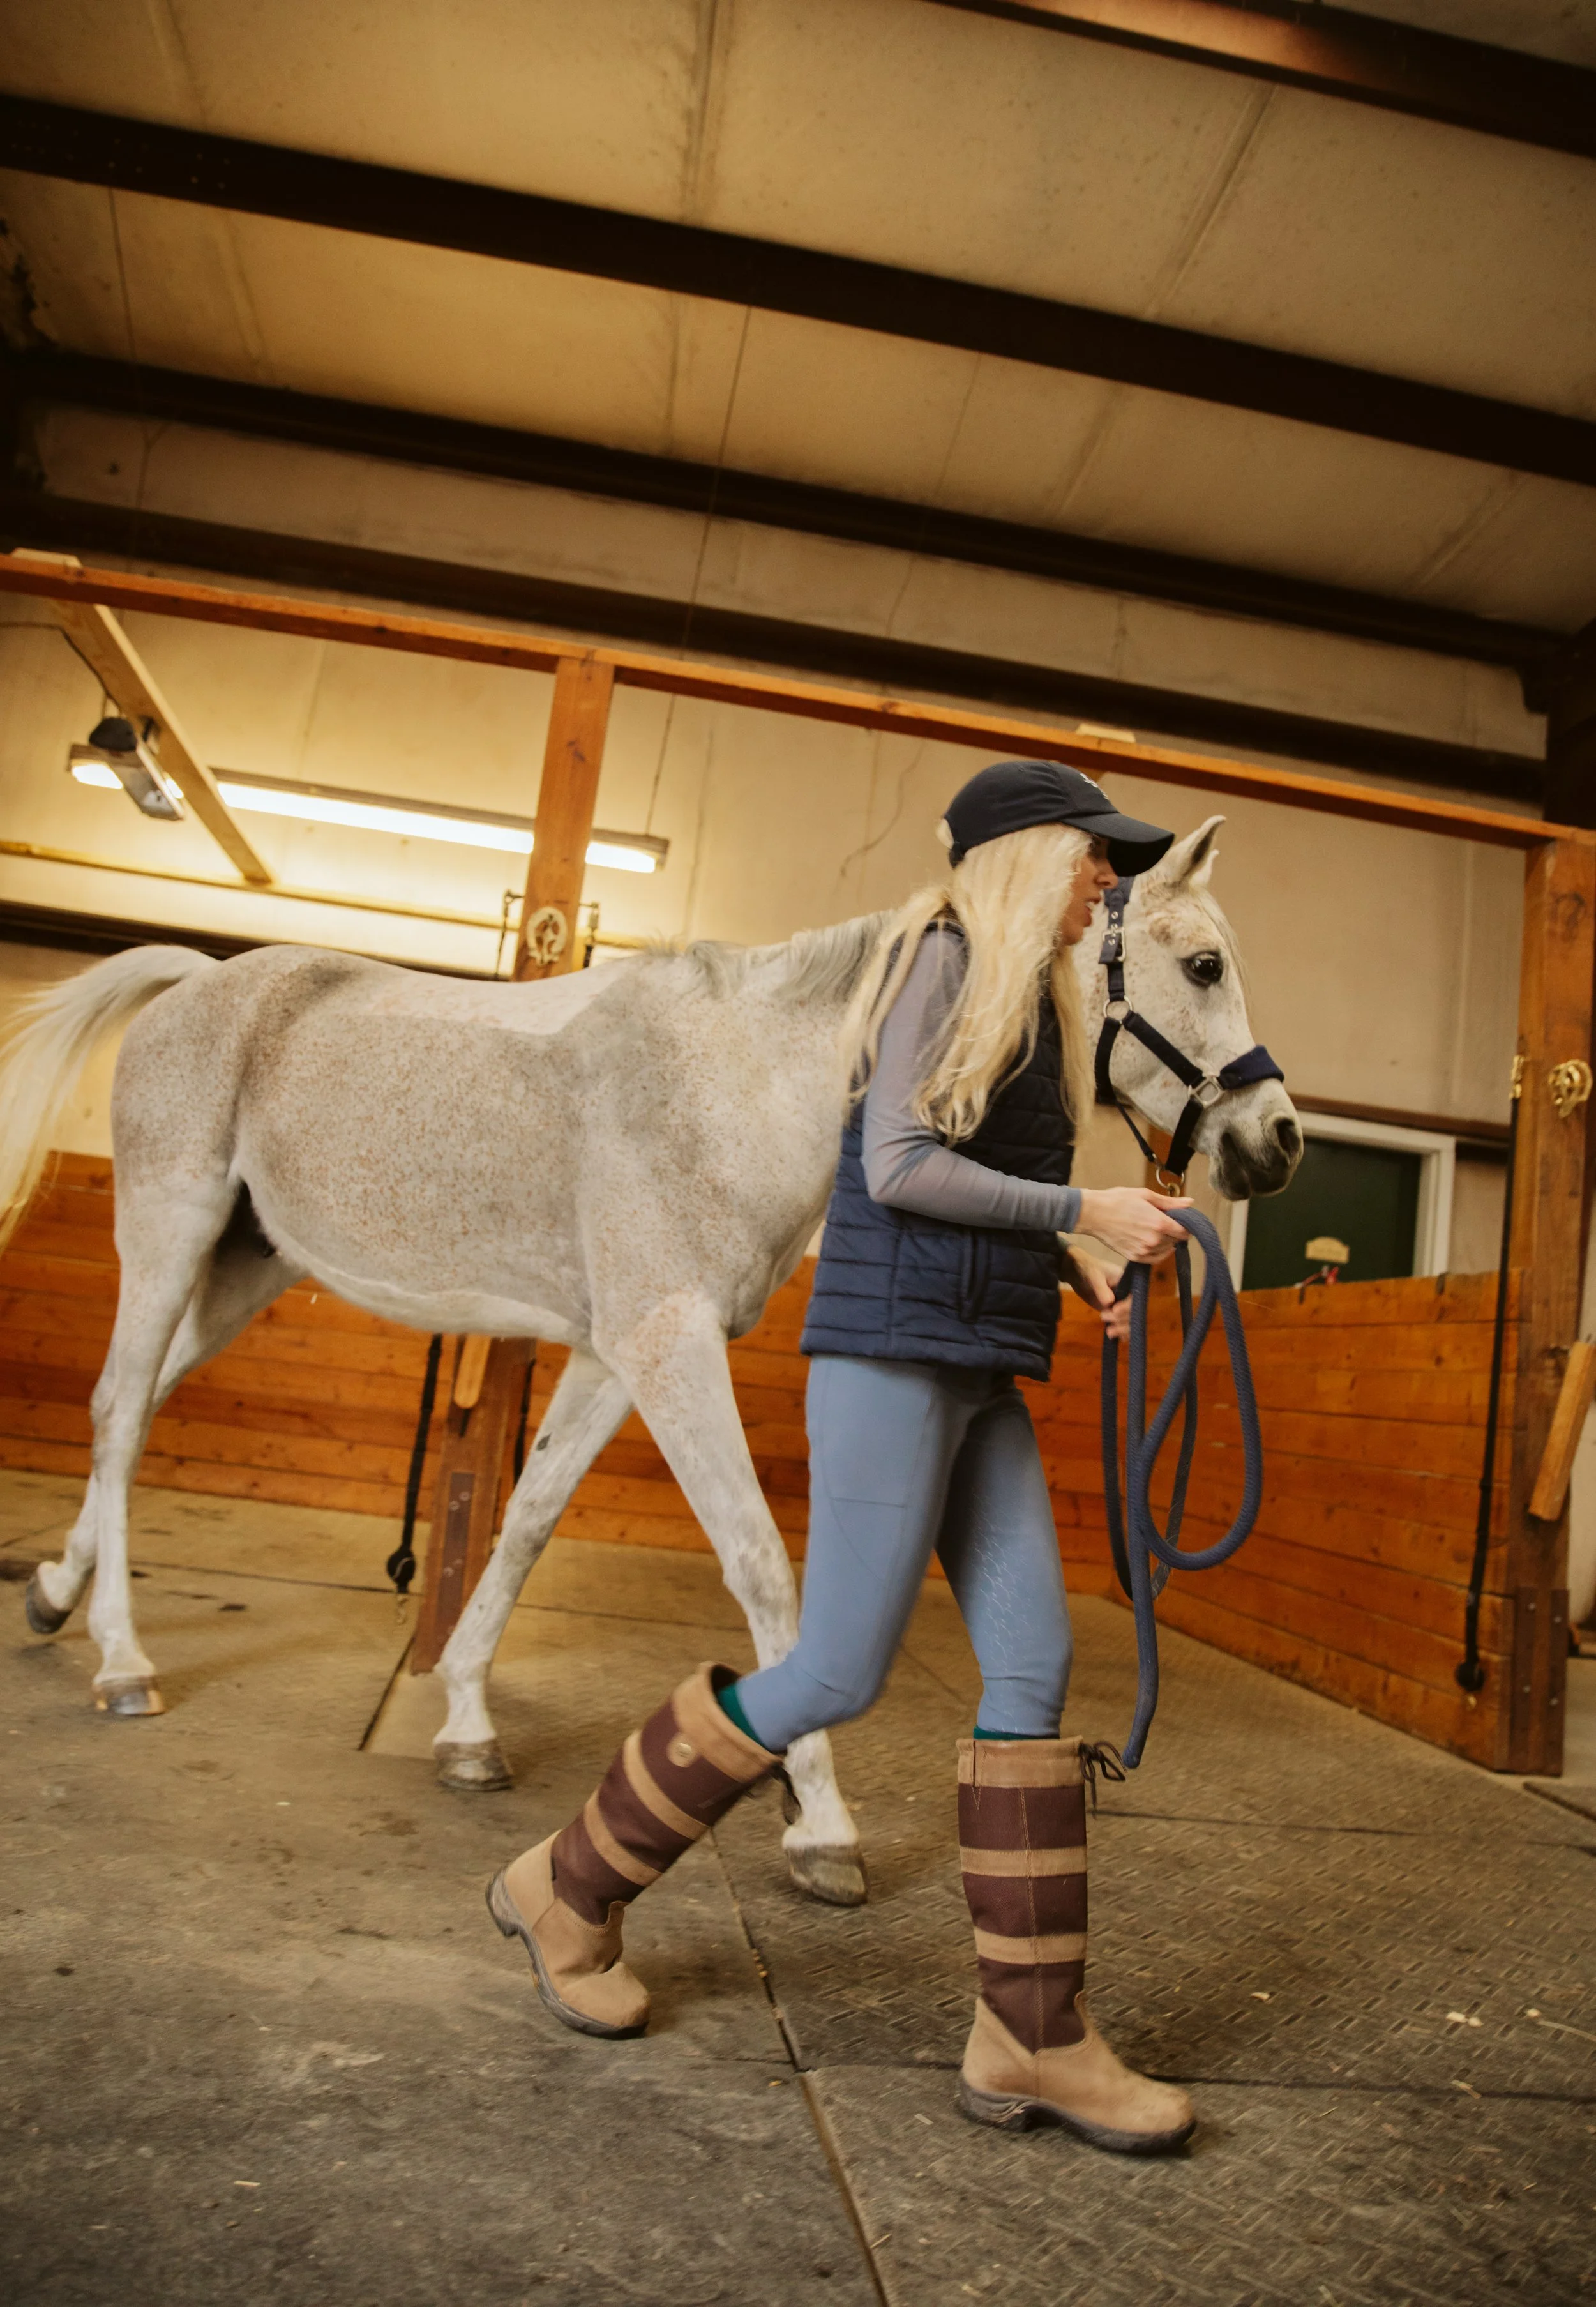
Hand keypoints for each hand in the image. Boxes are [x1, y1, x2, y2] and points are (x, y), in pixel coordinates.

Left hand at [1063, 1247, 1131, 1341]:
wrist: (1079, 1274)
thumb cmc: (1089, 1269)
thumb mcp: (1094, 1275)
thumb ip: (1101, 1288)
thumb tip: (1109, 1303)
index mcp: (1129, 1282)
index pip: (1135, 1297)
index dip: (1128, 1306)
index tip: (1115, 1310)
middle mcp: (1129, 1295)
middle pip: (1134, 1312)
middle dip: (1122, 1319)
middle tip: (1104, 1316)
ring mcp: (1123, 1305)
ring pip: (1130, 1321)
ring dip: (1122, 1329)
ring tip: (1109, 1332)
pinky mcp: (1116, 1313)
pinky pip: (1122, 1324)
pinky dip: (1121, 1333)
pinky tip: (1116, 1337)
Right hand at [1074, 1187, 1192, 1263]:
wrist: (1093, 1214)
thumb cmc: (1117, 1201)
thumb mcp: (1146, 1195)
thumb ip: (1170, 1203)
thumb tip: (1190, 1203)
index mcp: (1160, 1223)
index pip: (1185, 1231)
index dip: (1185, 1226)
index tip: (1179, 1221)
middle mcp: (1154, 1239)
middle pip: (1176, 1240)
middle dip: (1174, 1232)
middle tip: (1162, 1222)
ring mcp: (1144, 1250)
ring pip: (1166, 1250)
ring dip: (1165, 1242)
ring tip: (1153, 1230)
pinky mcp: (1135, 1257)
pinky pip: (1155, 1258)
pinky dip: (1157, 1251)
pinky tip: (1151, 1242)